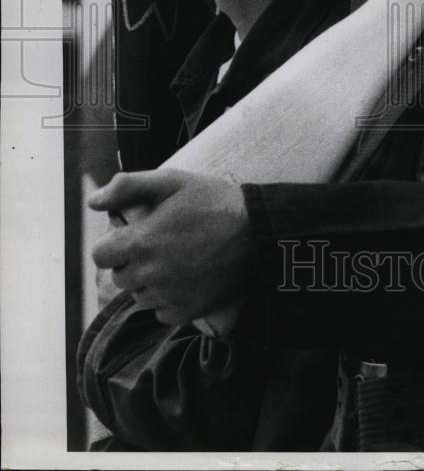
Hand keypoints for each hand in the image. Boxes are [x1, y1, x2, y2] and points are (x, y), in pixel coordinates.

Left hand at [89, 169, 254, 324]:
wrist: (258, 232)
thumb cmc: (214, 201)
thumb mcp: (173, 181)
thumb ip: (128, 187)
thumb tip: (93, 201)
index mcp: (142, 242)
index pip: (100, 255)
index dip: (113, 243)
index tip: (131, 235)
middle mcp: (150, 274)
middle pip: (119, 277)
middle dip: (131, 262)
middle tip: (157, 244)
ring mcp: (169, 296)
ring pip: (139, 296)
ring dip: (148, 281)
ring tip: (173, 260)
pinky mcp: (188, 311)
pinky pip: (162, 313)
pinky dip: (167, 299)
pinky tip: (184, 279)